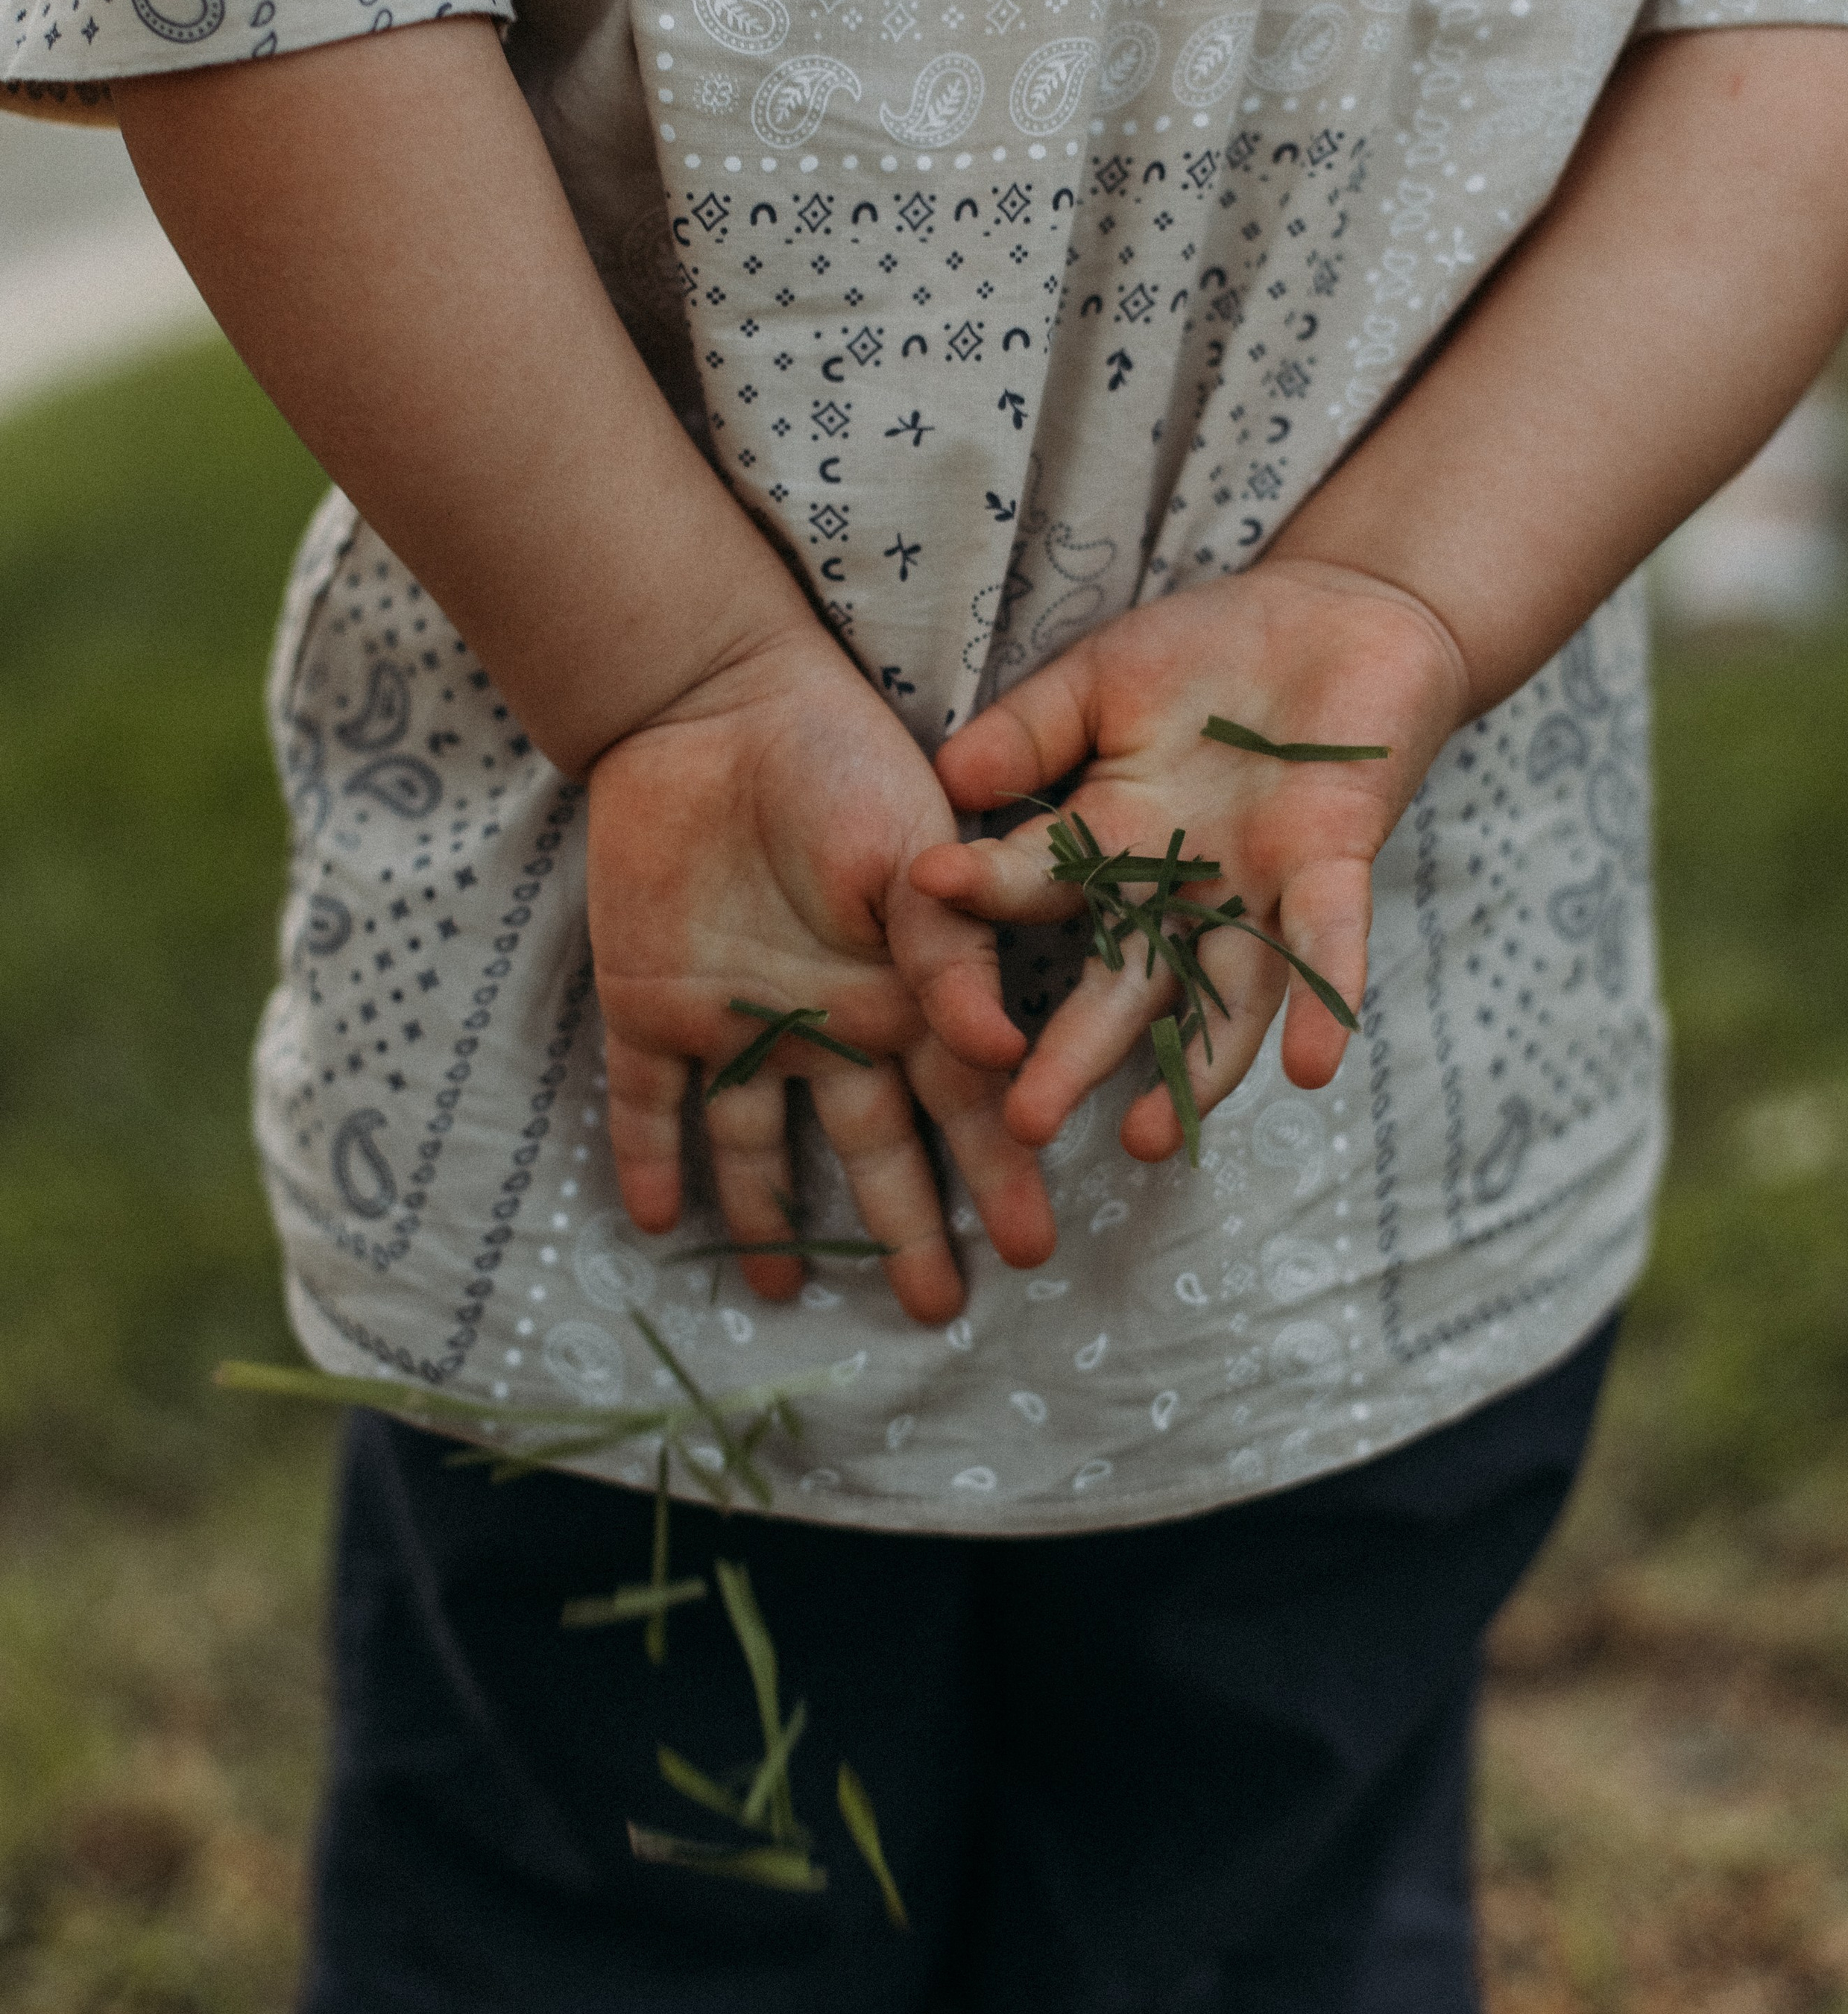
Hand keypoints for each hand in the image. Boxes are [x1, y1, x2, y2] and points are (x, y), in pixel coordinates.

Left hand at [588, 624, 1056, 1323]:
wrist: (708, 701)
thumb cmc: (836, 759)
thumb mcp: (911, 848)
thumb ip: (947, 953)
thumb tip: (1002, 1054)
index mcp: (904, 989)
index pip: (964, 1101)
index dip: (1000, 1173)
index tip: (1032, 1246)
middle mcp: (831, 1022)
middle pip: (875, 1147)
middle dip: (906, 1229)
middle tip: (937, 1312)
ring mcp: (740, 1020)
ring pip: (762, 1144)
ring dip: (773, 1217)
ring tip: (790, 1291)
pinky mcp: (653, 1006)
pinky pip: (649, 1104)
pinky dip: (654, 1160)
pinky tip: (662, 1221)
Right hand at [911, 560, 1469, 1162]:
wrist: (1341, 612)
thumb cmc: (1209, 650)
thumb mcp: (1100, 678)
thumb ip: (1030, 729)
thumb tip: (947, 775)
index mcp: (1105, 838)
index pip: (1030, 886)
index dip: (977, 895)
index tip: (922, 900)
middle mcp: (1176, 888)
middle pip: (1121, 986)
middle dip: (1074, 1056)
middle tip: (1024, 1126)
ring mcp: (1257, 888)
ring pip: (1222, 999)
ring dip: (1193, 1072)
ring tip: (1149, 1140)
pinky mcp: (1335, 865)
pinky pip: (1327, 941)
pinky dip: (1322, 998)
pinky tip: (1313, 1068)